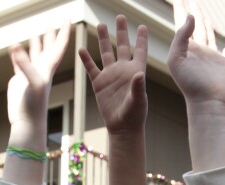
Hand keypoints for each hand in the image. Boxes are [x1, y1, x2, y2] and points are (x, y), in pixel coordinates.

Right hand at [6, 23, 70, 127]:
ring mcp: (31, 74)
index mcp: (48, 67)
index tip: (66, 18)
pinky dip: (18, 54)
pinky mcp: (20, 80)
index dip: (63, 31)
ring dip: (37, 43)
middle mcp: (42, 69)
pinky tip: (15, 48)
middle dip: (51, 33)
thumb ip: (24, 64)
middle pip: (49, 47)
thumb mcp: (31, 82)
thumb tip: (14, 45)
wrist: (26, 122)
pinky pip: (20, 63)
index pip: (59, 45)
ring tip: (37, 32)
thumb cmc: (33, 106)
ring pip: (35, 54)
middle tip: (52, 19)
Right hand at [78, 15, 147, 134]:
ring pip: (106, 53)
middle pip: (122, 46)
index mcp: (136, 71)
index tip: (142, 26)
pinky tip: (82, 48)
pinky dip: (86, 59)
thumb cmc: (135, 115)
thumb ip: (138, 86)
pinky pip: (91, 68)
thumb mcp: (138, 100)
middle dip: (121, 31)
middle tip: (120, 16)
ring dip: (104, 39)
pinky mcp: (99, 83)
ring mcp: (110, 75)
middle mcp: (123, 70)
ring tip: (101, 24)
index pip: (140, 51)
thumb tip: (139, 74)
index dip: (141, 39)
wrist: (122, 127)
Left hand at [168, 0, 224, 108]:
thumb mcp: (176, 59)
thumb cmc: (190, 84)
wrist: (208, 102)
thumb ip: (181, 37)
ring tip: (204, 16)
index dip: (181, 9)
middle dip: (194, 12)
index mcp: (185, 48)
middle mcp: (198, 51)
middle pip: (196, 26)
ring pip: (209, 36)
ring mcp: (212, 58)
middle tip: (192, 0)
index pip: (182, 23)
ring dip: (207, 25)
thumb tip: (190, 17)